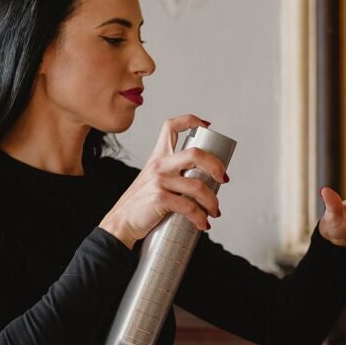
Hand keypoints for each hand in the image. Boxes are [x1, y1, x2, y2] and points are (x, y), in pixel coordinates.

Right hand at [100, 114, 226, 248]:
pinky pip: (189, 207)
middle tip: (224, 179)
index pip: (171, 126)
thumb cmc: (141, 205)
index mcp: (158, 156)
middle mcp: (159, 165)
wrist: (121, 223)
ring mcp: (159, 181)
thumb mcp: (152, 181)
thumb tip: (204, 184)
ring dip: (212, 201)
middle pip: (196, 154)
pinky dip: (200, 218)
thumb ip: (173, 177)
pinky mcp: (159, 198)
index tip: (208, 126)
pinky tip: (203, 224)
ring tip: (215, 211)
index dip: (191, 120)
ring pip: (198, 186)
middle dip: (216, 166)